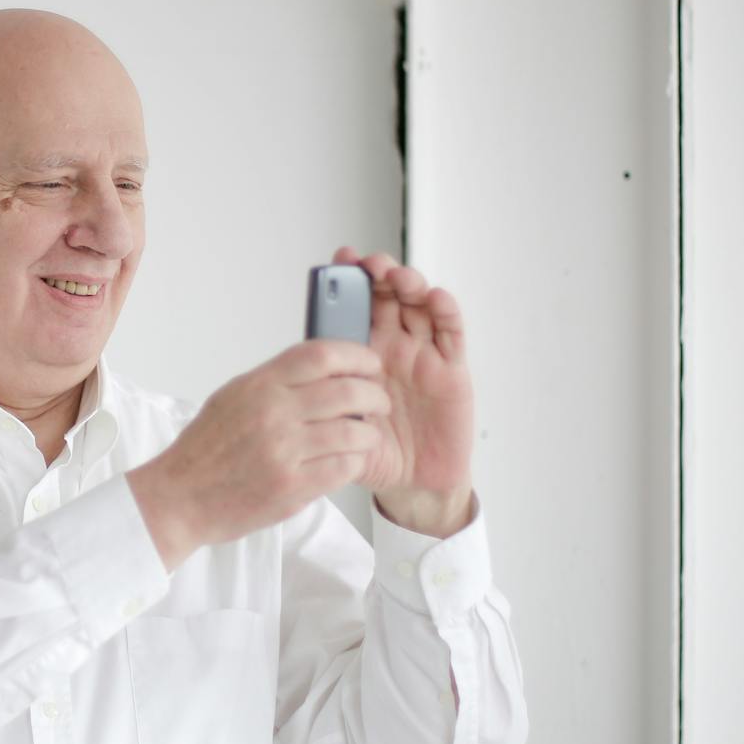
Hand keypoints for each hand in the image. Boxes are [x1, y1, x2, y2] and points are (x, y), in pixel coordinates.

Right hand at [129, 339, 391, 570]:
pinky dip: (356, 462)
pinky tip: (351, 461)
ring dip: (370, 434)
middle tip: (380, 402)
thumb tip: (322, 369)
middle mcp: (273, 414)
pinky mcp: (292, 487)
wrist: (180, 497)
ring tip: (368, 436)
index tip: (370, 364)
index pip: (321, 356)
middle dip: (374, 396)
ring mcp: (284, 451)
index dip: (356, 356)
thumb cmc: (205, 450)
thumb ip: (274, 382)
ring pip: (353, 433)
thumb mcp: (232, 398)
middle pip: (347, 392)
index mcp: (258, 386)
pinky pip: (344, 468)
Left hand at [329, 246, 474, 533]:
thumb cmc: (372, 449)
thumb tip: (291, 372)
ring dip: (410, 285)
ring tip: (397, 277)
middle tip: (369, 264)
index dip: (351, 280)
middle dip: (380, 274)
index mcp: (362, 353)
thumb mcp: (337, 423)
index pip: (357, 306)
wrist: (411, 483)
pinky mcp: (452, 369)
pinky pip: (451, 334)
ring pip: (420, 306)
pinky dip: (445, 311)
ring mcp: (424, 354)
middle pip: (390, 296)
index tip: (339, 260)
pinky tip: (435, 298)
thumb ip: (321, 398)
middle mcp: (394, 346)